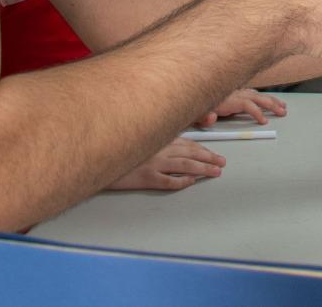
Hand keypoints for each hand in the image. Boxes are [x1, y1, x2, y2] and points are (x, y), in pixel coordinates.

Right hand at [107, 138, 223, 191]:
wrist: (98, 159)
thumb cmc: (121, 148)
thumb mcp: (142, 140)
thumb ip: (159, 141)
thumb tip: (177, 146)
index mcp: (159, 139)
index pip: (188, 144)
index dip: (204, 149)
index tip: (215, 154)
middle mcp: (159, 149)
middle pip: (191, 154)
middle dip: (209, 158)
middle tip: (222, 163)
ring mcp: (153, 164)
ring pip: (184, 166)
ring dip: (202, 169)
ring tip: (215, 173)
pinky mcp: (145, 178)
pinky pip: (167, 181)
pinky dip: (181, 182)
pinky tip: (191, 182)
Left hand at [197, 88, 286, 126]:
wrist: (189, 92)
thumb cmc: (193, 107)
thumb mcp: (195, 115)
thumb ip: (203, 117)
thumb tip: (211, 118)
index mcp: (226, 100)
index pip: (247, 104)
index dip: (256, 112)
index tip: (264, 121)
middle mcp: (232, 94)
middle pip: (256, 97)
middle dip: (271, 104)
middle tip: (283, 112)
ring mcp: (234, 93)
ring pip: (256, 95)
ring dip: (271, 100)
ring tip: (283, 107)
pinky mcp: (234, 93)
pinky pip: (252, 93)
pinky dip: (262, 97)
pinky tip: (269, 100)